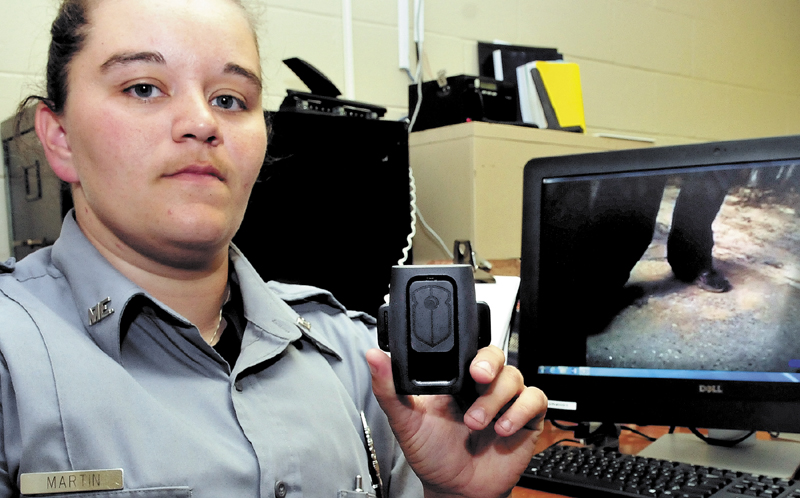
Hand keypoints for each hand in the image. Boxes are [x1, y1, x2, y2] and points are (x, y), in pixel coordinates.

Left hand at [366, 346, 547, 497]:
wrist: (455, 490)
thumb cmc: (431, 454)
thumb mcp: (405, 420)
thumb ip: (389, 388)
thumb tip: (373, 356)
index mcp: (455, 378)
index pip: (469, 349)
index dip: (471, 350)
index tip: (465, 365)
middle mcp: (481, 386)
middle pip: (496, 355)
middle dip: (489, 364)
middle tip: (477, 379)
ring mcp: (504, 401)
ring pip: (514, 376)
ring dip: (495, 399)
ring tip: (477, 422)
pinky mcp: (524, 418)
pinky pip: (535, 399)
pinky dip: (520, 411)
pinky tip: (503, 428)